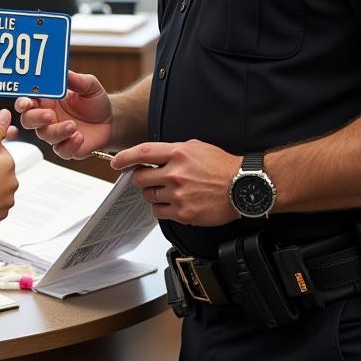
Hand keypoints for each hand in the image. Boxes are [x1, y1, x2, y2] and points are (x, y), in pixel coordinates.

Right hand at [14, 70, 112, 159]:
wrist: (111, 121)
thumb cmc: (95, 102)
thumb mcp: (89, 86)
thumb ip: (77, 80)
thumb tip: (66, 73)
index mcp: (47, 100)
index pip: (27, 101)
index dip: (23, 102)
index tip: (27, 102)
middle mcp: (47, 118)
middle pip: (28, 120)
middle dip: (35, 118)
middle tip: (49, 115)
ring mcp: (55, 134)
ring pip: (45, 135)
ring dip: (57, 131)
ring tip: (73, 125)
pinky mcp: (66, 147)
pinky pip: (61, 150)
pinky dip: (69, 145)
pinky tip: (79, 137)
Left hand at [110, 139, 239, 226]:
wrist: (243, 187)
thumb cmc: (222, 166)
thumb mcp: (196, 147)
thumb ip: (172, 151)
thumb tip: (152, 156)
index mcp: (178, 153)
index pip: (141, 153)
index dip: (125, 157)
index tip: (116, 162)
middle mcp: (175, 174)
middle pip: (140, 178)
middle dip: (141, 178)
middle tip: (149, 178)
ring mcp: (178, 195)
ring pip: (149, 196)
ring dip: (153, 194)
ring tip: (168, 191)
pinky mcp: (184, 213)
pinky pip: (159, 212)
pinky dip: (162, 208)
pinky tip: (173, 203)